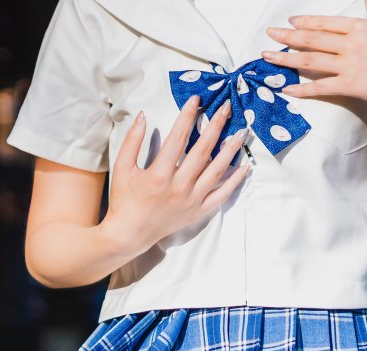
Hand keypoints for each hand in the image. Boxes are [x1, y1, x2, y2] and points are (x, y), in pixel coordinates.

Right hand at [102, 95, 250, 253]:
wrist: (129, 234)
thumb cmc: (124, 200)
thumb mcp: (122, 168)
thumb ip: (132, 141)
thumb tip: (142, 115)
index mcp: (159, 174)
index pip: (178, 137)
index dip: (188, 115)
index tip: (197, 99)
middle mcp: (179, 186)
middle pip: (203, 150)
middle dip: (216, 125)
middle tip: (227, 107)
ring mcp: (191, 200)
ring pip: (216, 170)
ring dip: (231, 150)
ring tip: (242, 133)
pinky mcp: (198, 211)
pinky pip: (221, 195)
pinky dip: (234, 182)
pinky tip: (244, 167)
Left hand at [260, 0, 366, 120]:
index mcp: (361, 28)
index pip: (326, 23)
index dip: (306, 22)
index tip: (291, 22)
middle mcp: (350, 44)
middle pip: (312, 38)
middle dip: (287, 36)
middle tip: (270, 34)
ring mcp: (348, 65)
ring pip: (310, 60)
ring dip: (286, 58)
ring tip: (267, 57)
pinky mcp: (349, 85)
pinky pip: (320, 86)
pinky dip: (302, 88)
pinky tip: (287, 88)